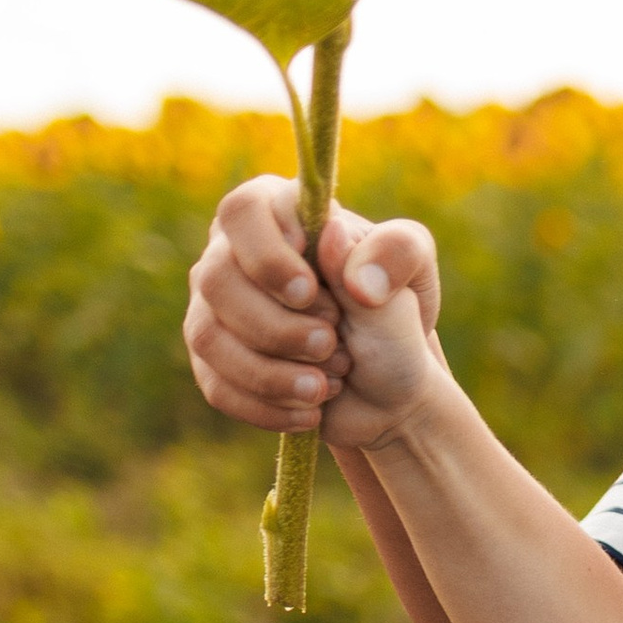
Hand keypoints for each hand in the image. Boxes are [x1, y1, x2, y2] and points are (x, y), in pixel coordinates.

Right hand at [183, 177, 442, 442]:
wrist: (386, 383)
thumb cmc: (393, 312)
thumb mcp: (415, 272)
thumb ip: (393, 250)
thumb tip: (336, 245)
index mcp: (278, 211)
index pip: (243, 212)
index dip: (269, 255)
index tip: (310, 291)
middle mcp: (233, 253)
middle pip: (215, 279)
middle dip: (276, 324)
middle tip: (331, 343)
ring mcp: (215, 308)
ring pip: (208, 336)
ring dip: (270, 371)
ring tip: (324, 386)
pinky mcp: (214, 360)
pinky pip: (215, 384)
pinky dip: (265, 405)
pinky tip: (309, 411)